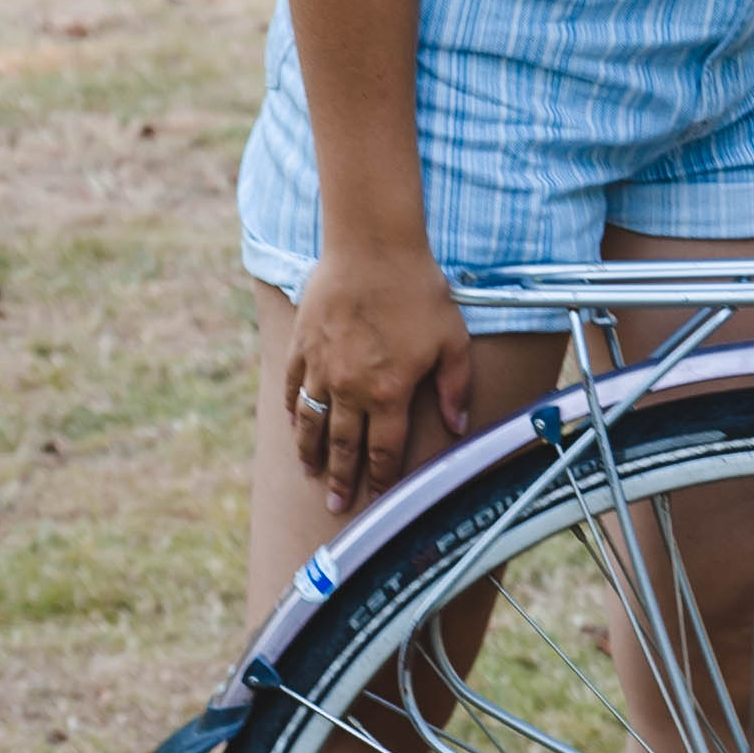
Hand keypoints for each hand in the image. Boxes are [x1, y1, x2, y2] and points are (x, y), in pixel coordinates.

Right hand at [286, 239, 474, 510]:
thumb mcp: (452, 340)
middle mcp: (351, 389)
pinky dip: (294, 409)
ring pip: (313, 423)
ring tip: (310, 472)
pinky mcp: (303, 346)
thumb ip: (455, 387)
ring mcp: (322, 369)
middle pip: (344, 446)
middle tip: (335, 504)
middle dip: (341, 479)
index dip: (382, 479)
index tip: (378, 498)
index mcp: (389, 393)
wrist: (373, 249)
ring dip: (311, 452)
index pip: (384, 450)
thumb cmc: (418, 291)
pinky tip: (295, 422)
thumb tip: (458, 426)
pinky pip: (295, 387)